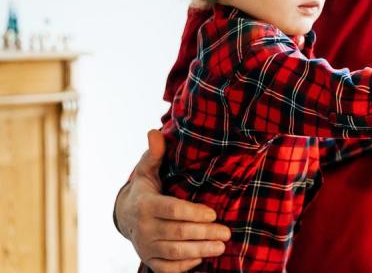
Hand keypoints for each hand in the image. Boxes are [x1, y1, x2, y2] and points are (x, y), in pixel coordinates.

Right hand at [115, 130, 229, 271]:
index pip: (172, 210)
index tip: (214, 213)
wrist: (125, 216)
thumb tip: (154, 131)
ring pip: (174, 252)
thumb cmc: (146, 190)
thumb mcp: (148, 171)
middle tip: (226, 232)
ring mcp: (145, 246)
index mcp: (145, 204)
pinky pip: (167, 267)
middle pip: (177, 233)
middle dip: (204, 233)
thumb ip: (155, 154)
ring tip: (221, 246)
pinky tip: (202, 258)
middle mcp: (143, 228)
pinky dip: (185, 265)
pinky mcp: (148, 260)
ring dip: (200, 250)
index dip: (194, 213)